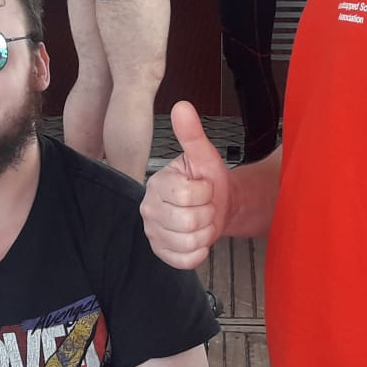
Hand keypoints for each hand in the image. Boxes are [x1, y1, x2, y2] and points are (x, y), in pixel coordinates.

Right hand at [141, 100, 226, 268]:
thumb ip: (192, 134)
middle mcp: (149, 209)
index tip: (204, 187)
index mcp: (157, 184)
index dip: (205, 192)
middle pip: (188, 221)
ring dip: (205, 232)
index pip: (186, 195)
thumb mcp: (204, 155)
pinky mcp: (162, 252)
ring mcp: (154, 232)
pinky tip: (199, 238)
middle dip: (207, 213)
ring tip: (203, 221)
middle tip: (205, 205)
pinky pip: (185, 260)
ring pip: (189, 242)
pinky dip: (199, 252)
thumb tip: (182, 106)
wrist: (217, 205)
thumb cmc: (208, 180)